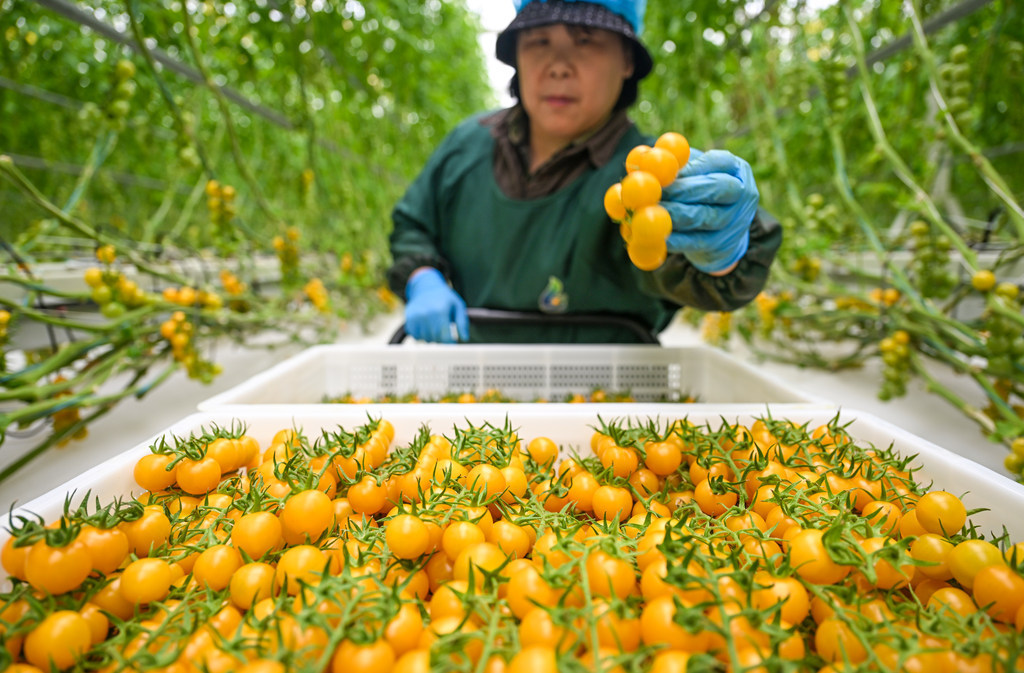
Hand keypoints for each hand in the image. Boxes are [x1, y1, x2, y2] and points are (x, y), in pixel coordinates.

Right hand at [404, 268, 468, 342]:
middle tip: (444, 329)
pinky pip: (415, 336)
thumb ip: (462, 322)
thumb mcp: (458, 306)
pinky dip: (421, 334)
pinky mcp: (408, 319)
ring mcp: (416, 317)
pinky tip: (425, 325)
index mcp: (441, 311)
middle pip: (436, 339)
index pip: (446, 337)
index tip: (452, 341)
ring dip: (432, 336)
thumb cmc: (445, 298)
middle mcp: (427, 315)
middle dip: (442, 338)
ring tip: (434, 325)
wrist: (426, 287)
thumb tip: (465, 338)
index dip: (450, 342)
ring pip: (426, 339)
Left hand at [661, 148, 758, 273]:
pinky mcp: (722, 244)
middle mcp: (742, 192)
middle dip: (681, 190)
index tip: (664, 171)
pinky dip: (673, 239)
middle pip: (714, 188)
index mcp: (736, 168)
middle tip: (654, 192)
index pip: (717, 161)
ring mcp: (735, 220)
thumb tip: (643, 158)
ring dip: (673, 215)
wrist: (717, 232)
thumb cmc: (697, 193)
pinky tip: (655, 237)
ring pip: (704, 217)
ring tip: (649, 212)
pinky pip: (695, 241)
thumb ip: (672, 165)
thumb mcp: (691, 174)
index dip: (690, 166)